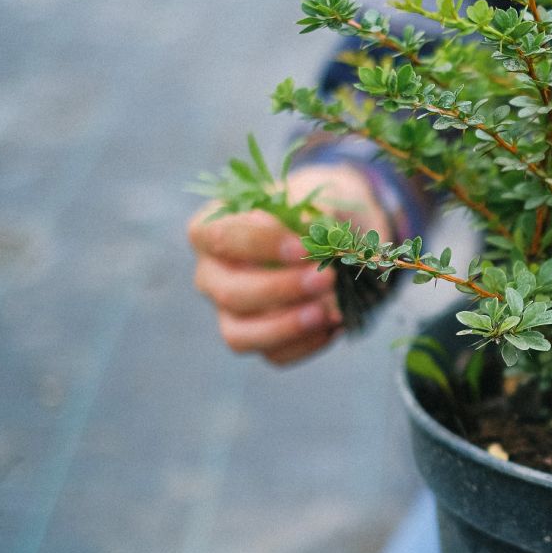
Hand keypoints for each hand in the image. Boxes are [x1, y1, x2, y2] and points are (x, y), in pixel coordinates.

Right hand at [188, 165, 388, 365]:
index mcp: (213, 229)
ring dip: (286, 327)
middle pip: (229, 293)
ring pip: (239, 335)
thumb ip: (314, 212)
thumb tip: (315, 237)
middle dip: (280, 289)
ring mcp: (230, 312)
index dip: (259, 243)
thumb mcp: (319, 197)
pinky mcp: (258, 339)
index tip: (303, 247)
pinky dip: (306, 343)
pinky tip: (335, 324)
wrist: (339, 237)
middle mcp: (212, 274)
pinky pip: (273, 355)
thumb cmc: (317, 211)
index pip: (218, 236)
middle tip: (326, 278)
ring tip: (329, 313)